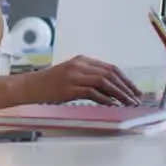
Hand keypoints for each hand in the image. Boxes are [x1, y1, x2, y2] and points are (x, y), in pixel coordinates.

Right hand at [19, 55, 142, 105]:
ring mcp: (75, 76)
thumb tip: (109, 90)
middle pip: (110, 74)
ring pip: (104, 82)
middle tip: (136, 98)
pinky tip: (113, 105)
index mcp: (82, 60)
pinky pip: (93, 92)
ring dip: (119, 93)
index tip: (134, 90)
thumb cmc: (49, 84)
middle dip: (126, 87)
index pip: (110, 68)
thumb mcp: (70, 75)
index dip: (125, 79)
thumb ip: (88, 78)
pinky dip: (106, 99)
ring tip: (128, 103)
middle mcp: (80, 65)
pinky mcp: (70, 88)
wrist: (30, 86)